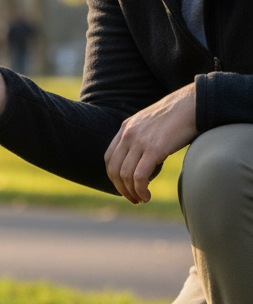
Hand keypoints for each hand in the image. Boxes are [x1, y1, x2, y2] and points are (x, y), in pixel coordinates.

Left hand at [104, 84, 196, 203]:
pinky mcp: (154, 149)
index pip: (109, 158)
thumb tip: (143, 158)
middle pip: (114, 169)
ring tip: (141, 199)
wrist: (194, 104)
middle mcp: (128, 135)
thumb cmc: (178, 115)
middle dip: (120, 188)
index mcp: (126, 128)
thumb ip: (142, 137)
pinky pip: (139, 176)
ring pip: (125, 175)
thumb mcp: (151, 123)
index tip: (124, 187)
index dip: (114, 176)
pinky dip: (140, 190)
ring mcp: (139, 141)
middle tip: (132, 199)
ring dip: (131, 192)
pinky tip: (147, 196)